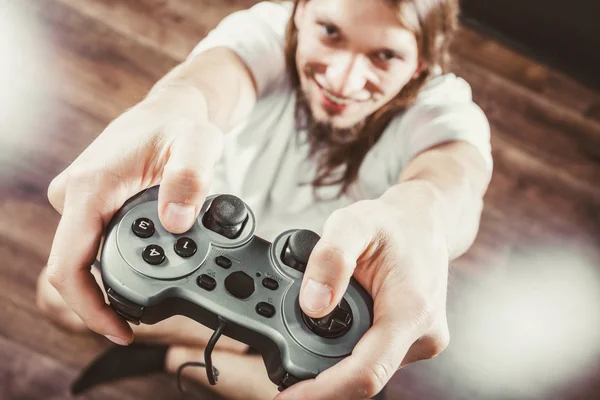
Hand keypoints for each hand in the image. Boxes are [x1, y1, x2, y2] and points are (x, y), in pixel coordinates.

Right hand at [43, 87, 223, 345]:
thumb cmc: (179, 125)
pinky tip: (154, 258)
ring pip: (86, 258)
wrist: (169, 112)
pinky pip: (95, 246)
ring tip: (166, 272)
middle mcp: (75, 197)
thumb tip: (176, 222)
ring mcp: (80, 203)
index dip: (89, 307)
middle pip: (75, 268)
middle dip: (113, 294)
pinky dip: (122, 260)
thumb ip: (189, 178)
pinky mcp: (90, 207)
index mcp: (91, 187)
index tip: (119, 330)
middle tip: (162, 298)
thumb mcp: (198, 143)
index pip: (68, 264)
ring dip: (120, 276)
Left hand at [278, 181, 450, 399]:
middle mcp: (422, 336)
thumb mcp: (353, 223)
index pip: (365, 374)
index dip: (322, 392)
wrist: (422, 223)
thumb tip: (312, 306)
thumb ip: (330, 259)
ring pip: (365, 369)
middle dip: (318, 377)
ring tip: (307, 328)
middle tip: (282, 357)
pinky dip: (346, 350)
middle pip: (361, 377)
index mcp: (411, 311)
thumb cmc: (392, 224)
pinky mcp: (411, 343)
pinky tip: (331, 328)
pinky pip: (371, 357)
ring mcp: (419, 342)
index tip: (288, 398)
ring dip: (331, 361)